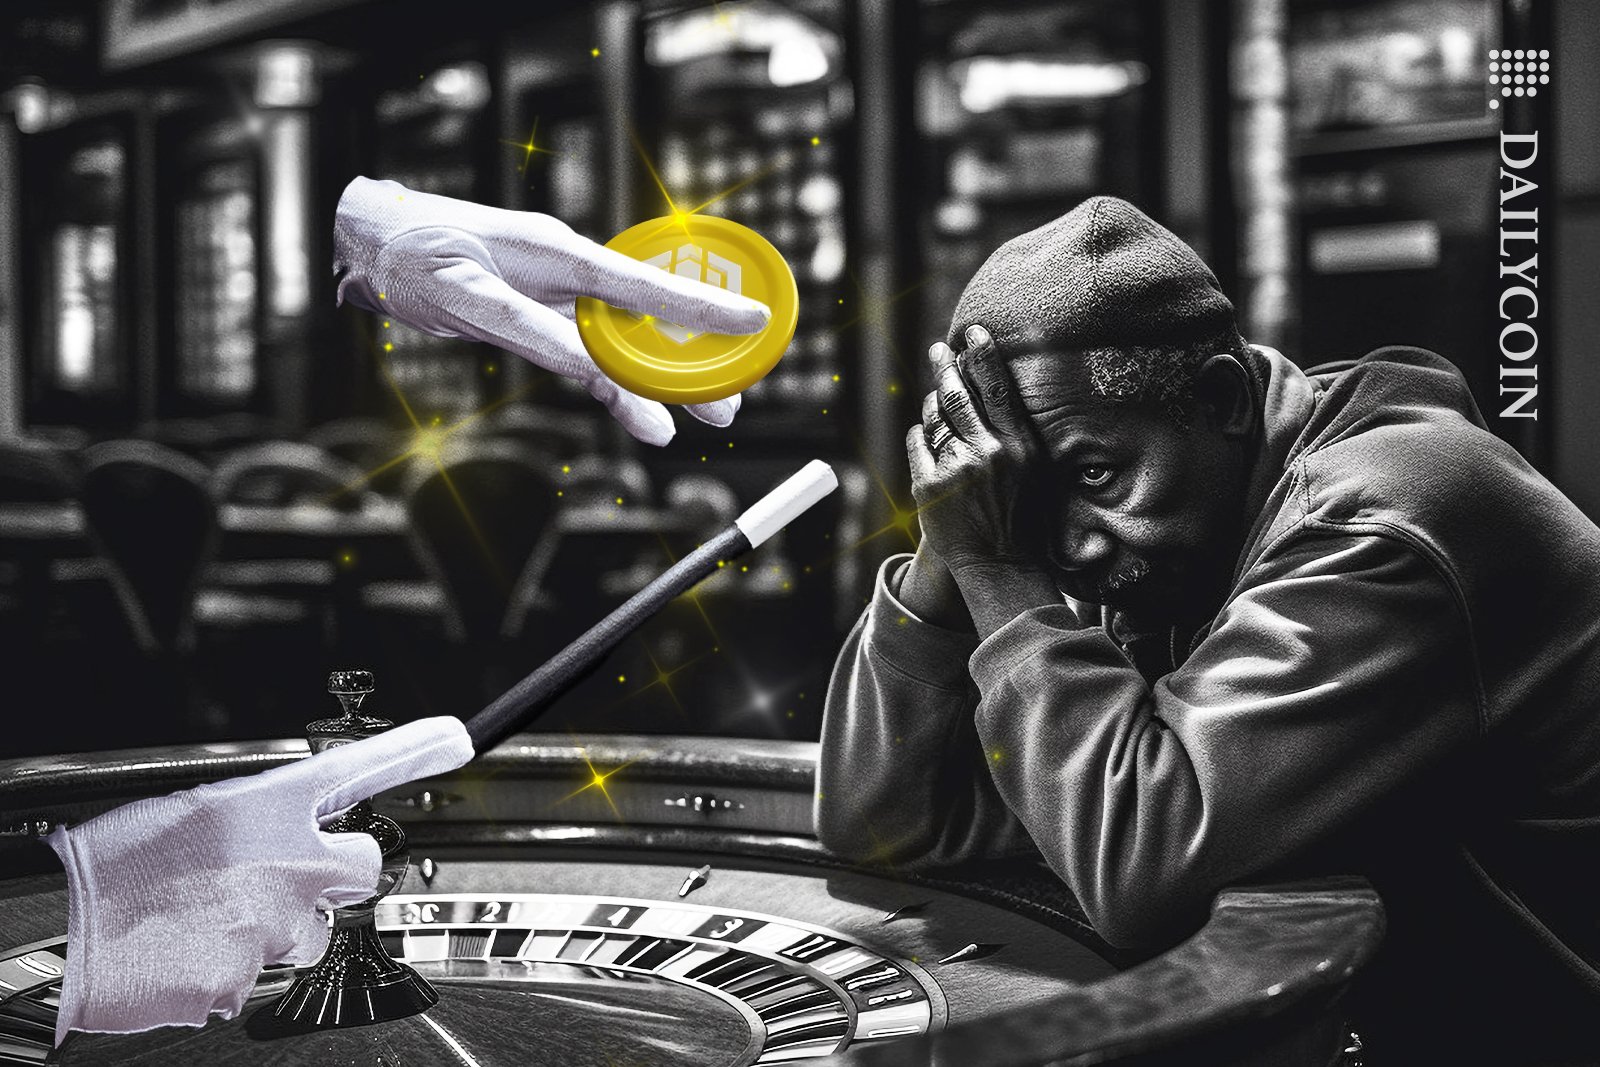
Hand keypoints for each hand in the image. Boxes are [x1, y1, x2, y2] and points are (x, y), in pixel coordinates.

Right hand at [45, 716, 473, 1043]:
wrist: (56, 926)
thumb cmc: (113, 865)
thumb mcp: (194, 810)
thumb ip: (259, 821)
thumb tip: (288, 831)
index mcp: (269, 807)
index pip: (359, 768)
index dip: (415, 753)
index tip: (459, 740)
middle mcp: (287, 862)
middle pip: (357, 869)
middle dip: (331, 875)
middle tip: (271, 878)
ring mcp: (273, 926)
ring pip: (308, 933)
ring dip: (274, 928)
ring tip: (206, 918)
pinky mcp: (246, 980)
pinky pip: (258, 976)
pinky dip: (229, 969)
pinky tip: (189, 951)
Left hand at [333, 177, 771, 445]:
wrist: (372, 241)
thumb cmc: (413, 255)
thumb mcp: (465, 296)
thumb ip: (529, 329)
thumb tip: (586, 365)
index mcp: (559, 253)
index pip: (645, 286)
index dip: (701, 310)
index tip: (751, 325)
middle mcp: (569, 272)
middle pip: (649, 321)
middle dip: (693, 362)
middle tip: (730, 404)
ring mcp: (559, 295)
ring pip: (627, 344)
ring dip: (663, 382)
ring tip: (703, 418)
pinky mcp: (543, 318)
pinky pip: (594, 358)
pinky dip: (620, 388)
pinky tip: (644, 417)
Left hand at [907, 324, 1059, 637]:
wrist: (1001, 566)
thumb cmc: (1020, 516)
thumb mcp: (1031, 470)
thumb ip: (1012, 432)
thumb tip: (988, 389)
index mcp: (1019, 445)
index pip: (998, 387)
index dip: (983, 353)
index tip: (973, 331)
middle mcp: (989, 453)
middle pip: (959, 395)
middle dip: (947, 365)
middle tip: (939, 348)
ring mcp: (956, 469)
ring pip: (935, 417)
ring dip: (934, 402)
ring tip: (937, 393)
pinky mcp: (927, 486)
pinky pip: (917, 443)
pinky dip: (920, 436)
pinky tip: (926, 435)